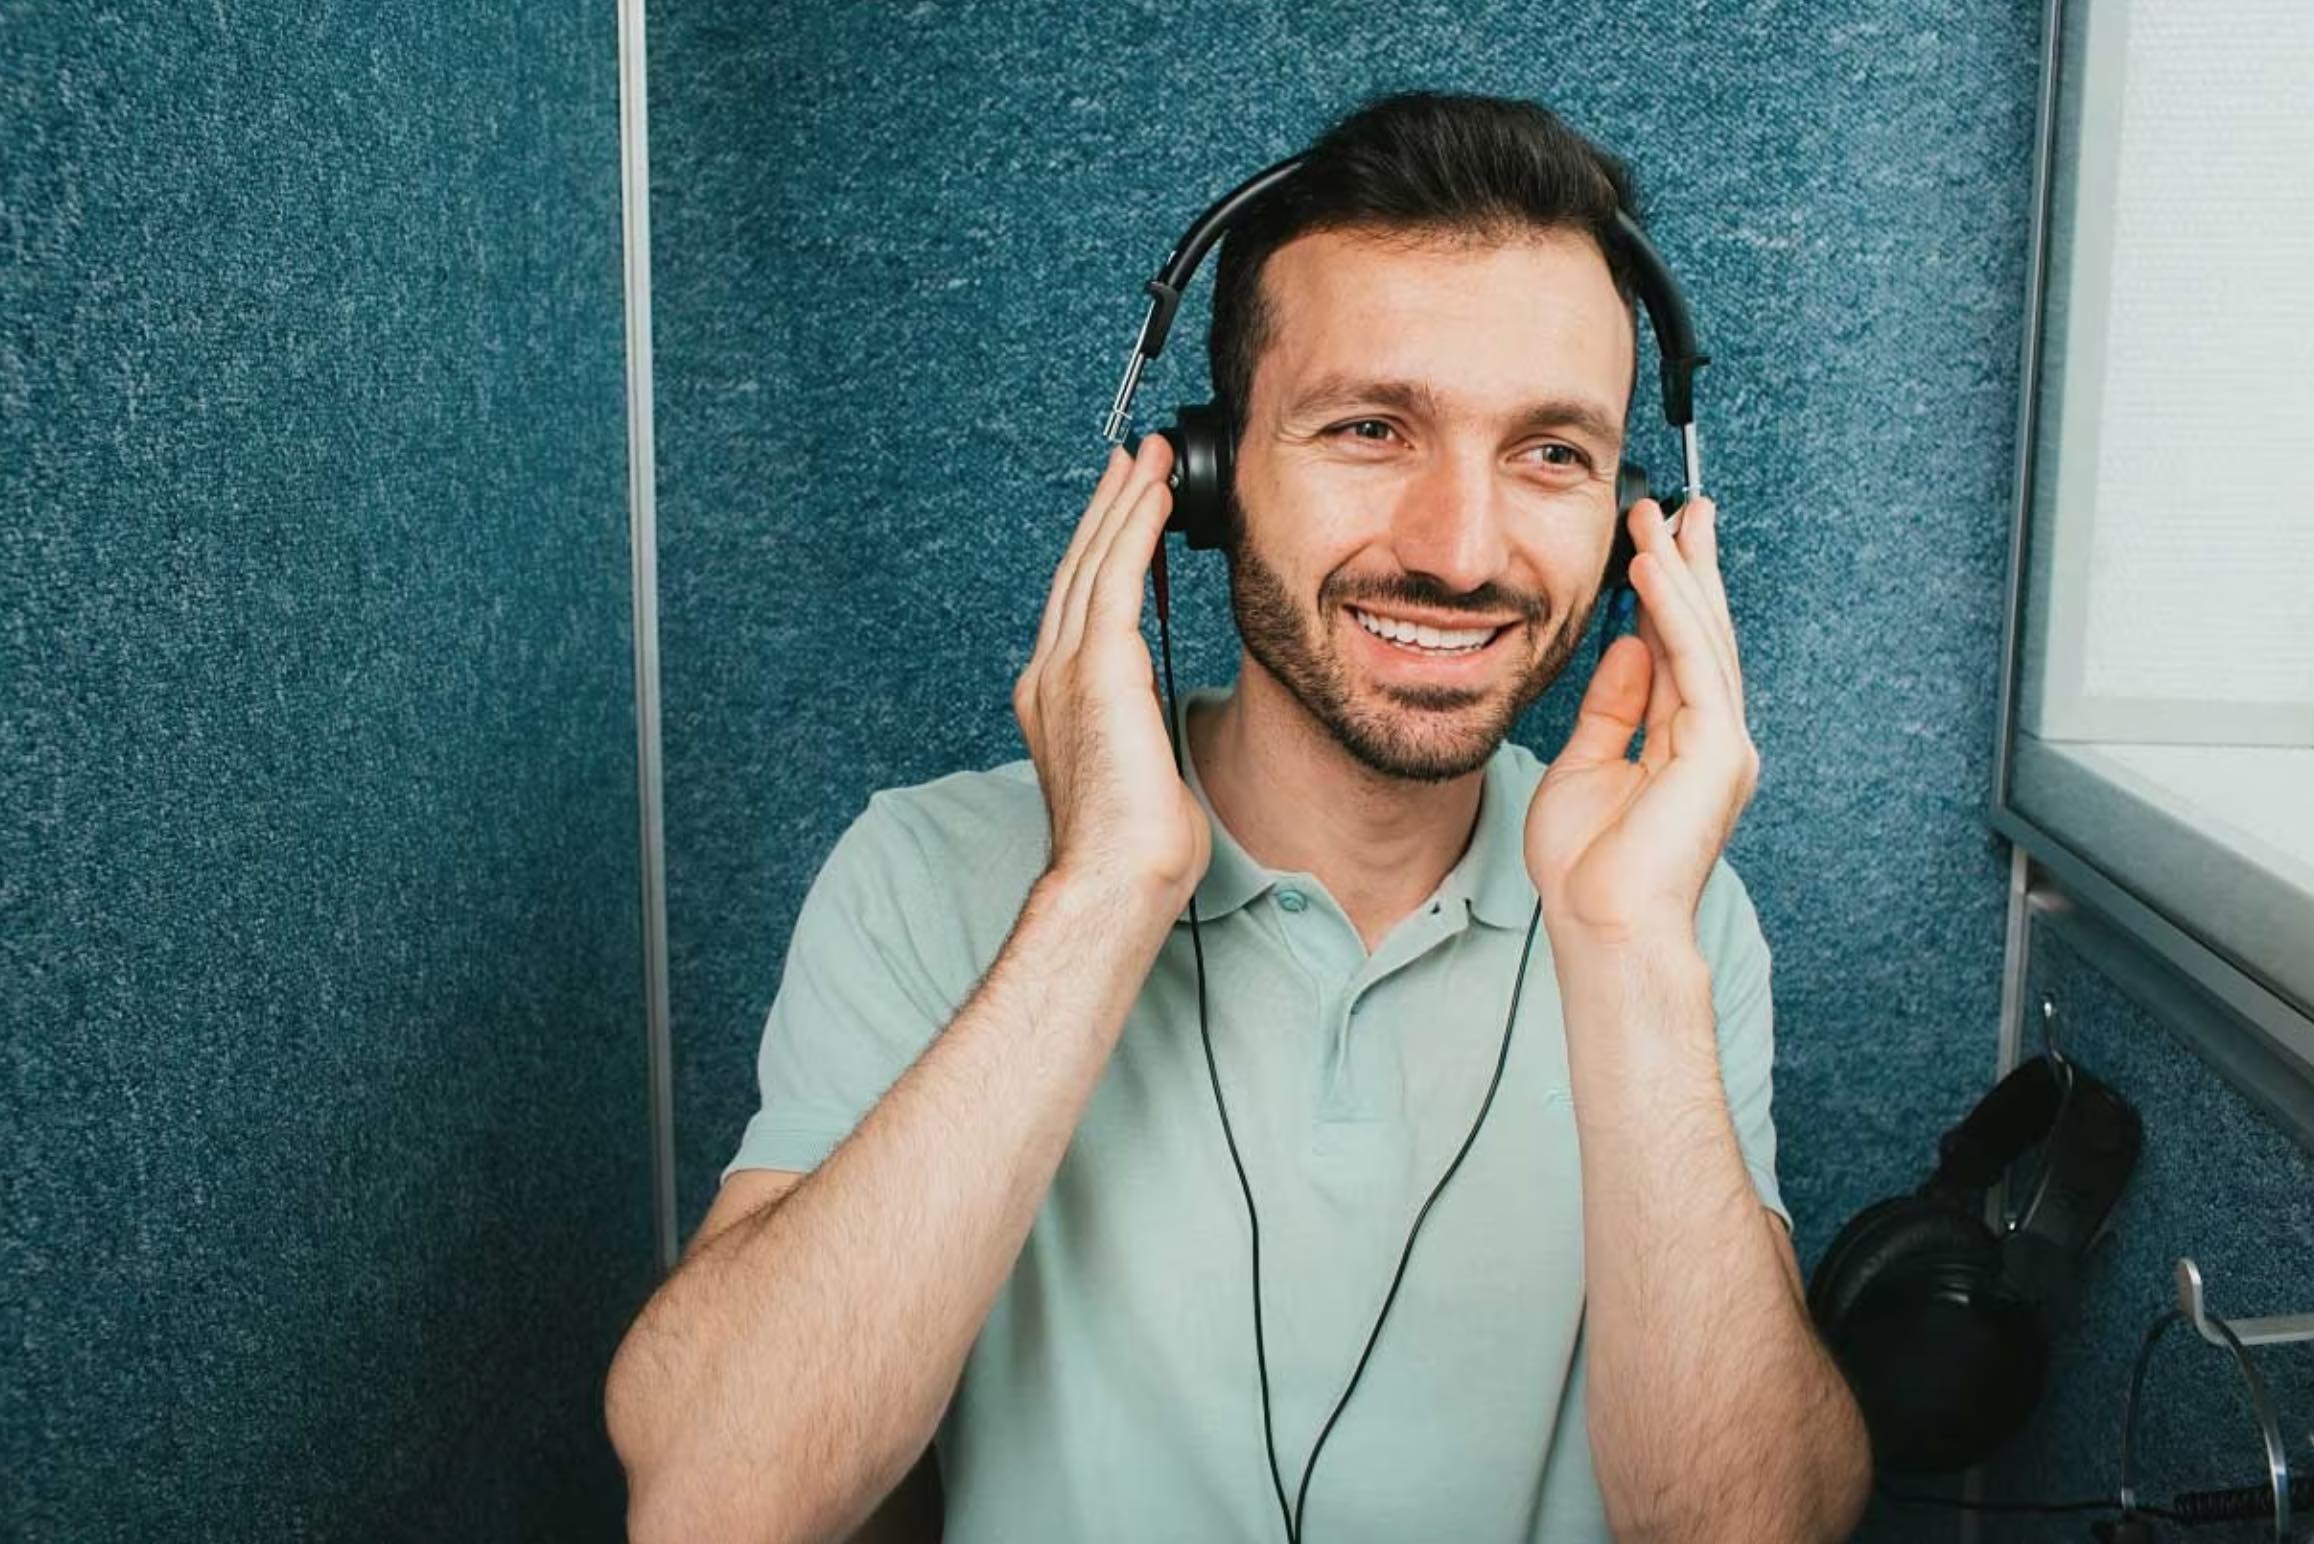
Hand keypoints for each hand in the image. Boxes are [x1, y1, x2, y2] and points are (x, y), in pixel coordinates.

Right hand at [1013, 435, 1210, 912]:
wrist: (1115, 875)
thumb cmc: (1131, 847)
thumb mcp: (1134, 769)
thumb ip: (1136, 728)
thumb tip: (1153, 719)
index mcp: (1053, 698)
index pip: (1078, 605)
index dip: (1100, 549)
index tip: (1123, 509)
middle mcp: (1049, 674)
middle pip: (1078, 570)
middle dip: (1108, 508)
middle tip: (1133, 458)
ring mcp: (1067, 668)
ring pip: (1095, 562)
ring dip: (1124, 502)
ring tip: (1149, 458)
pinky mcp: (1098, 666)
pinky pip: (1117, 575)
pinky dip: (1135, 527)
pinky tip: (1154, 493)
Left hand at [1524, 494, 1758, 942]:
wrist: (1606, 925)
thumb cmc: (1589, 869)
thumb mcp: (1586, 767)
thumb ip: (1612, 708)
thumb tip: (1627, 648)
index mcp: (1684, 747)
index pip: (1679, 653)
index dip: (1668, 596)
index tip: (1655, 545)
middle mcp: (1712, 741)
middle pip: (1703, 635)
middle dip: (1692, 568)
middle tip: (1679, 509)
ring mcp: (1721, 745)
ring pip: (1703, 639)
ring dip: (1680, 574)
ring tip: (1661, 520)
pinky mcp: (1714, 749)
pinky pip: (1694, 663)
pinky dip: (1672, 613)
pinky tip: (1653, 571)